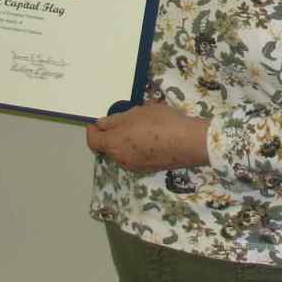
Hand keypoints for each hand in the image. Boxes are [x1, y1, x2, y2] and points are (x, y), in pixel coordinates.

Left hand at [86, 104, 208, 172]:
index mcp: (114, 144)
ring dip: (124, 142)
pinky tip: (151, 137)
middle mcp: (122, 159)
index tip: (97, 122)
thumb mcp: (136, 112)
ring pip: (122, 153)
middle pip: (107, 148)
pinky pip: (136, 157)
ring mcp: (136, 166)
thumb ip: (115, 120)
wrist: (189, 142)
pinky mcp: (150, 168)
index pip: (93, 141)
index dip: (92, 130)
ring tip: (139, 127)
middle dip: (110, 135)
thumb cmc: (160, 122)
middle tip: (122, 121)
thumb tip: (101, 124)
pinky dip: (136, 148)